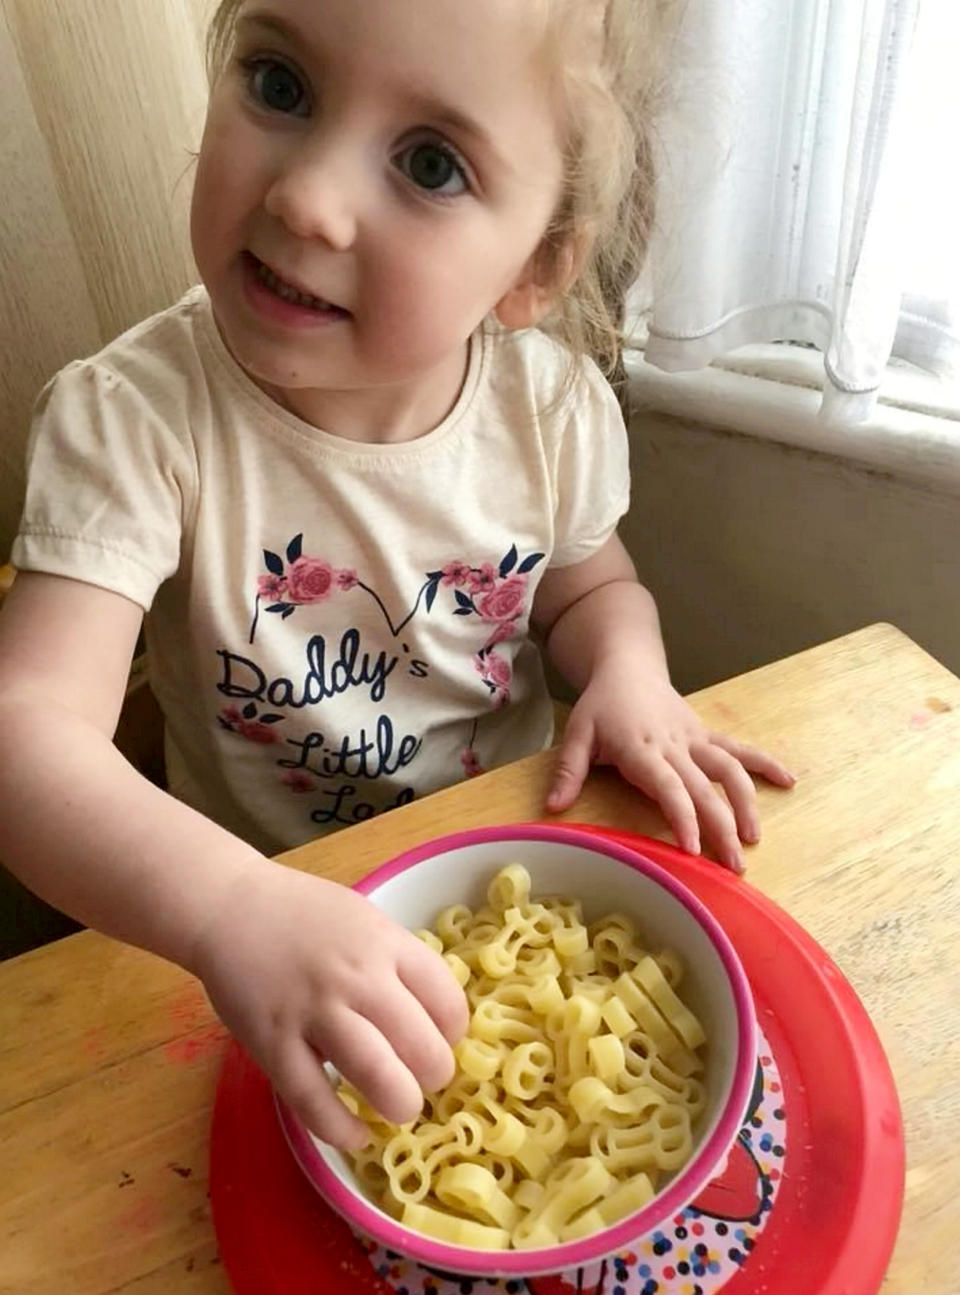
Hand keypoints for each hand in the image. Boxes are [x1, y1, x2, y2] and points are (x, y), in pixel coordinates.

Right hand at [192, 861, 468, 1148]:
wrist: (229, 907)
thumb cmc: (302, 914)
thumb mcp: (364, 920)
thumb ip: (396, 962)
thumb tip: (431, 1016)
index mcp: (385, 944)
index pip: (446, 997)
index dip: (454, 1031)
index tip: (445, 1040)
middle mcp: (357, 978)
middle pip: (421, 1044)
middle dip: (435, 1075)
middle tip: (426, 1081)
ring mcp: (314, 1013)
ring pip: (377, 1075)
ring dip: (400, 1103)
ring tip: (400, 1108)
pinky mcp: (273, 1045)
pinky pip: (314, 1101)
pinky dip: (341, 1128)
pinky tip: (355, 1135)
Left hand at [546, 663, 794, 870]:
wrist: (628, 665)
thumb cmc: (601, 705)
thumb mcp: (577, 734)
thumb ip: (568, 771)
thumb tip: (552, 808)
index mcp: (641, 748)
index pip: (668, 787)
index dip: (682, 818)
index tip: (693, 850)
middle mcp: (674, 745)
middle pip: (704, 788)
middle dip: (721, 828)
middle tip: (734, 868)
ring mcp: (695, 738)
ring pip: (729, 769)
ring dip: (746, 803)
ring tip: (754, 838)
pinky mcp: (706, 734)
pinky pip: (739, 749)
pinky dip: (765, 763)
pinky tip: (789, 780)